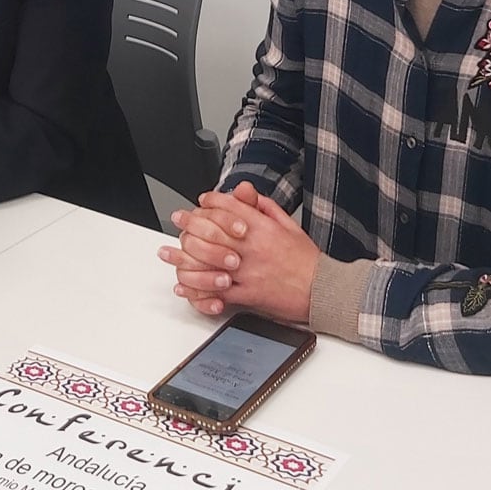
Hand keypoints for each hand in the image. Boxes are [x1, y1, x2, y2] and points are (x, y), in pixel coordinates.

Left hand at [157, 182, 318, 325]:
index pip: (230, 208)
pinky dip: (198, 290)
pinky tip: (184, 287)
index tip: (200, 202)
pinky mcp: (248, 294)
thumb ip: (268, 209)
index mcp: (263, 228)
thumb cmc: (307, 260)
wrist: (322, 290)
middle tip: (177, 219)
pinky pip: (217, 291)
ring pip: (209, 262)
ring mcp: (248, 271)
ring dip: (184, 258)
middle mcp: (252, 247)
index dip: (211, 202)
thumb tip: (249, 195)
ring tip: (168, 254)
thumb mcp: (291, 226)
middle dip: (190, 223)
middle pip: (213, 231)